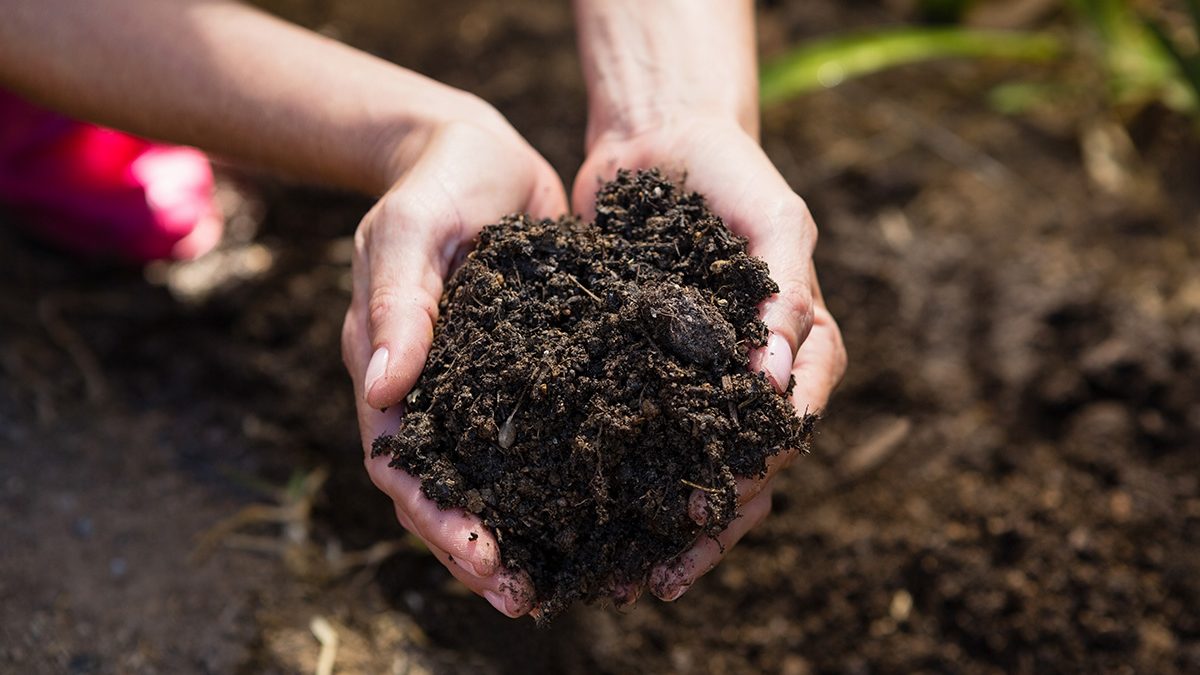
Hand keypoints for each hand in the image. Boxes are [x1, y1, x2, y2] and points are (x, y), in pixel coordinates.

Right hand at [342, 101, 567, 617]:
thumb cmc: (438, 182)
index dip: (434, 515)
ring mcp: (479, 387)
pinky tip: (601, 512)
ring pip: (492, 477)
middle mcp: (432, 390)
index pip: (399, 461)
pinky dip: (558, 481)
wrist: (482, 152)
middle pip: (444, 488)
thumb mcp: (411, 228)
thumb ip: (398, 302)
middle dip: (478, 548)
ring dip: (521, 530)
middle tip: (526, 597)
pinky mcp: (527, 374)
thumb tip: (382, 388)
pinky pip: (538, 438)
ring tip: (561, 581)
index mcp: (388, 367)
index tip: (478, 554)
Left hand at [573, 115, 846, 603]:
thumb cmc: (731, 172)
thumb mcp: (777, 218)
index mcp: (801, 346)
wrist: (658, 136)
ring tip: (629, 574)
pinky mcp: (641, 364)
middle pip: (744, 467)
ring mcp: (697, 374)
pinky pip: (639, 428)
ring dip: (665, 522)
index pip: (788, 429)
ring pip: (692, 464)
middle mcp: (751, 373)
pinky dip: (623, 473)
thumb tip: (779, 383)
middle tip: (659, 576)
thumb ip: (788, 291)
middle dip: (707, 526)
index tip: (712, 515)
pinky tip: (590, 514)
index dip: (755, 478)